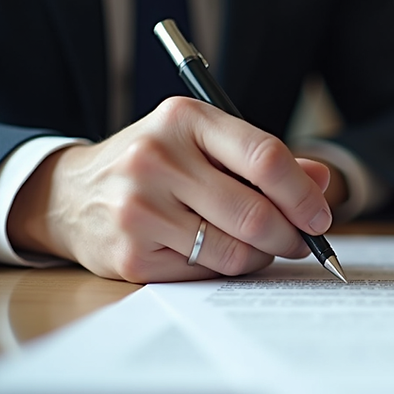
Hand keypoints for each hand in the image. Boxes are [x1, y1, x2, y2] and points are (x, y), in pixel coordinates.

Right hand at [7, 97, 333, 282]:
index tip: (321, 217)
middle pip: (255, 212)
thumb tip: (322, 183)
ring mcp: (140, 208)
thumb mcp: (202, 144)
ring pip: (235, 250)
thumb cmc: (154, 165)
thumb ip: (262, 160)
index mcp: (184, 119)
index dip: (303, 193)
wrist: (70, 194)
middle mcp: (157, 158)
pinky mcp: (131, 254)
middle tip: (301, 242)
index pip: (265, 157)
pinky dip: (226, 270)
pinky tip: (217, 254)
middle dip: (291, 236)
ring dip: (261, 256)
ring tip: (259, 247)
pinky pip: (206, 273)